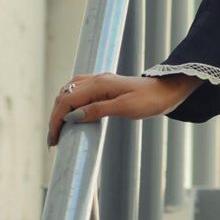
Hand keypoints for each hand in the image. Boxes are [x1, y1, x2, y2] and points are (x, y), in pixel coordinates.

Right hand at [48, 71, 198, 146]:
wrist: (166, 91)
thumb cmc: (149, 100)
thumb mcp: (125, 108)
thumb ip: (98, 110)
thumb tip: (73, 117)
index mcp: (99, 84)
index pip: (66, 101)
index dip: (56, 120)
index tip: (53, 139)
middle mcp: (95, 79)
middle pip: (64, 96)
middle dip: (55, 117)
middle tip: (53, 139)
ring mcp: (98, 81)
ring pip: (69, 93)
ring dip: (60, 110)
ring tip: (58, 130)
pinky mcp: (103, 85)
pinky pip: (78, 91)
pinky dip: (69, 103)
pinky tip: (70, 115)